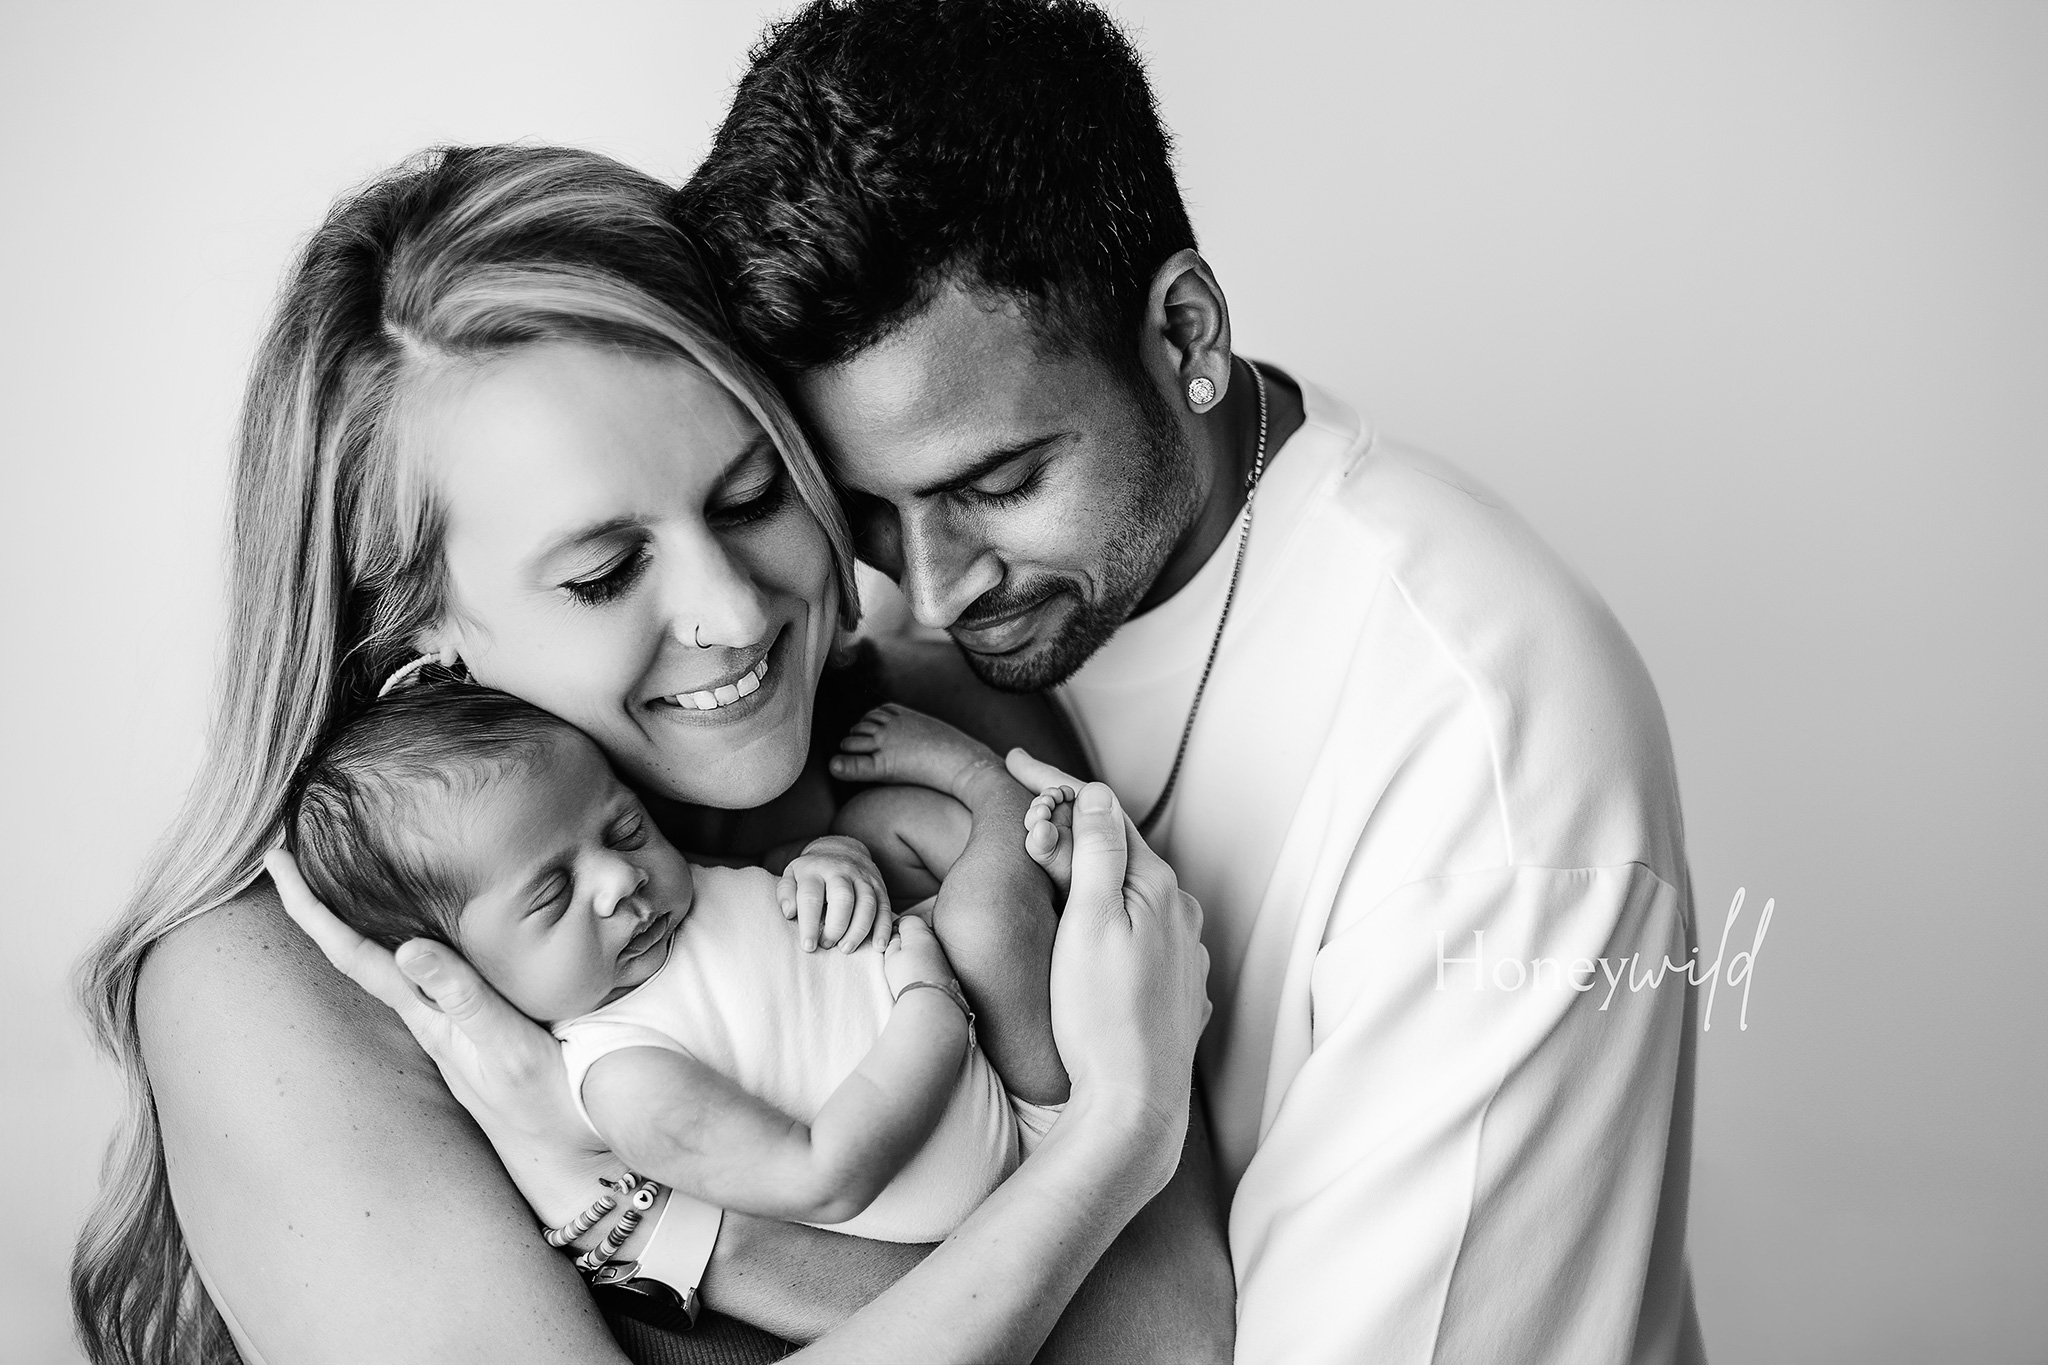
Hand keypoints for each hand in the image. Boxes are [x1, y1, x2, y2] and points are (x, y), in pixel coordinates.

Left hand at [262, 848, 616, 1226]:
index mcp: (426, 1014)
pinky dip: (391, 939)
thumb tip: (405, 947)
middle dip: (311, 904)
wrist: (566, 1149)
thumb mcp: (507, 1045)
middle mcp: (423, 1015)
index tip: (276, 860)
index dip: (310, 908)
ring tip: (322, 878)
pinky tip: (400, 927)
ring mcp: (443, 1022)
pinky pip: (414, 973)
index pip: (352, 952)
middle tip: (279, 854)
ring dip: (346, 920)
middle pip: (351, 951)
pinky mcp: (465, 1025)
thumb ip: (463, 998)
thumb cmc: (545, 1097)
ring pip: (379, 961)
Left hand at [779, 834, 892, 952]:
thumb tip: (789, 913)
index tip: (808, 946)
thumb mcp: (792, 876)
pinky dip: (883, 928)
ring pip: (867, 903)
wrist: (842, 850)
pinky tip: (878, 946)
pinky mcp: (879, 887)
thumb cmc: (812, 873)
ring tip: (846, 948)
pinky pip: (885, 908)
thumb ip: (786, 893)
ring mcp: (863, 878)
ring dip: (858, 930)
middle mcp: (841, 871)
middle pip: (843, 898)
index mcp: (815, 870)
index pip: (811, 897)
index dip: (809, 924)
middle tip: (827, 945)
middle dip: (836, 926)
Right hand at [882, 914, 955, 999]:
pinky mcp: (948, 969)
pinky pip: (933, 960)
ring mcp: (943, 955)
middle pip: (918, 933)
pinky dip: (925, 964)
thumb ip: (893, 943)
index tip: (887, 941)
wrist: (932, 1002)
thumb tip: (897, 937)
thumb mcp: (891, 957)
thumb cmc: (908, 978)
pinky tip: (918, 976)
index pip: (907, 920)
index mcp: (920, 932)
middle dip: (907, 940)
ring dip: (917, 953)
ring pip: (926, 947)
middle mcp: (935, 940)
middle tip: (895, 956)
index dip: (895, 928)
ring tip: (906, 969)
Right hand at [1006, 751, 1211, 1181]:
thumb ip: (1095, 853)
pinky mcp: (1175, 991)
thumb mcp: (1089, 921)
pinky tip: (1086, 927)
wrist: (1135, 1106)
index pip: (1103, 815)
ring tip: (1046, 864)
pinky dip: (1108, 916)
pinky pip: (1139, 933)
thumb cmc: (1102, 1017)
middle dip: (1070, 826)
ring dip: (1090, 872)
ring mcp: (1182, 955)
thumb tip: (1095, 794)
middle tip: (1021, 809)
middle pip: (1118, 851)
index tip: (1014, 761)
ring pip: (1130, 893)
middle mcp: (1180, 914)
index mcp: (1157, 888)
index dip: (1055, 784)